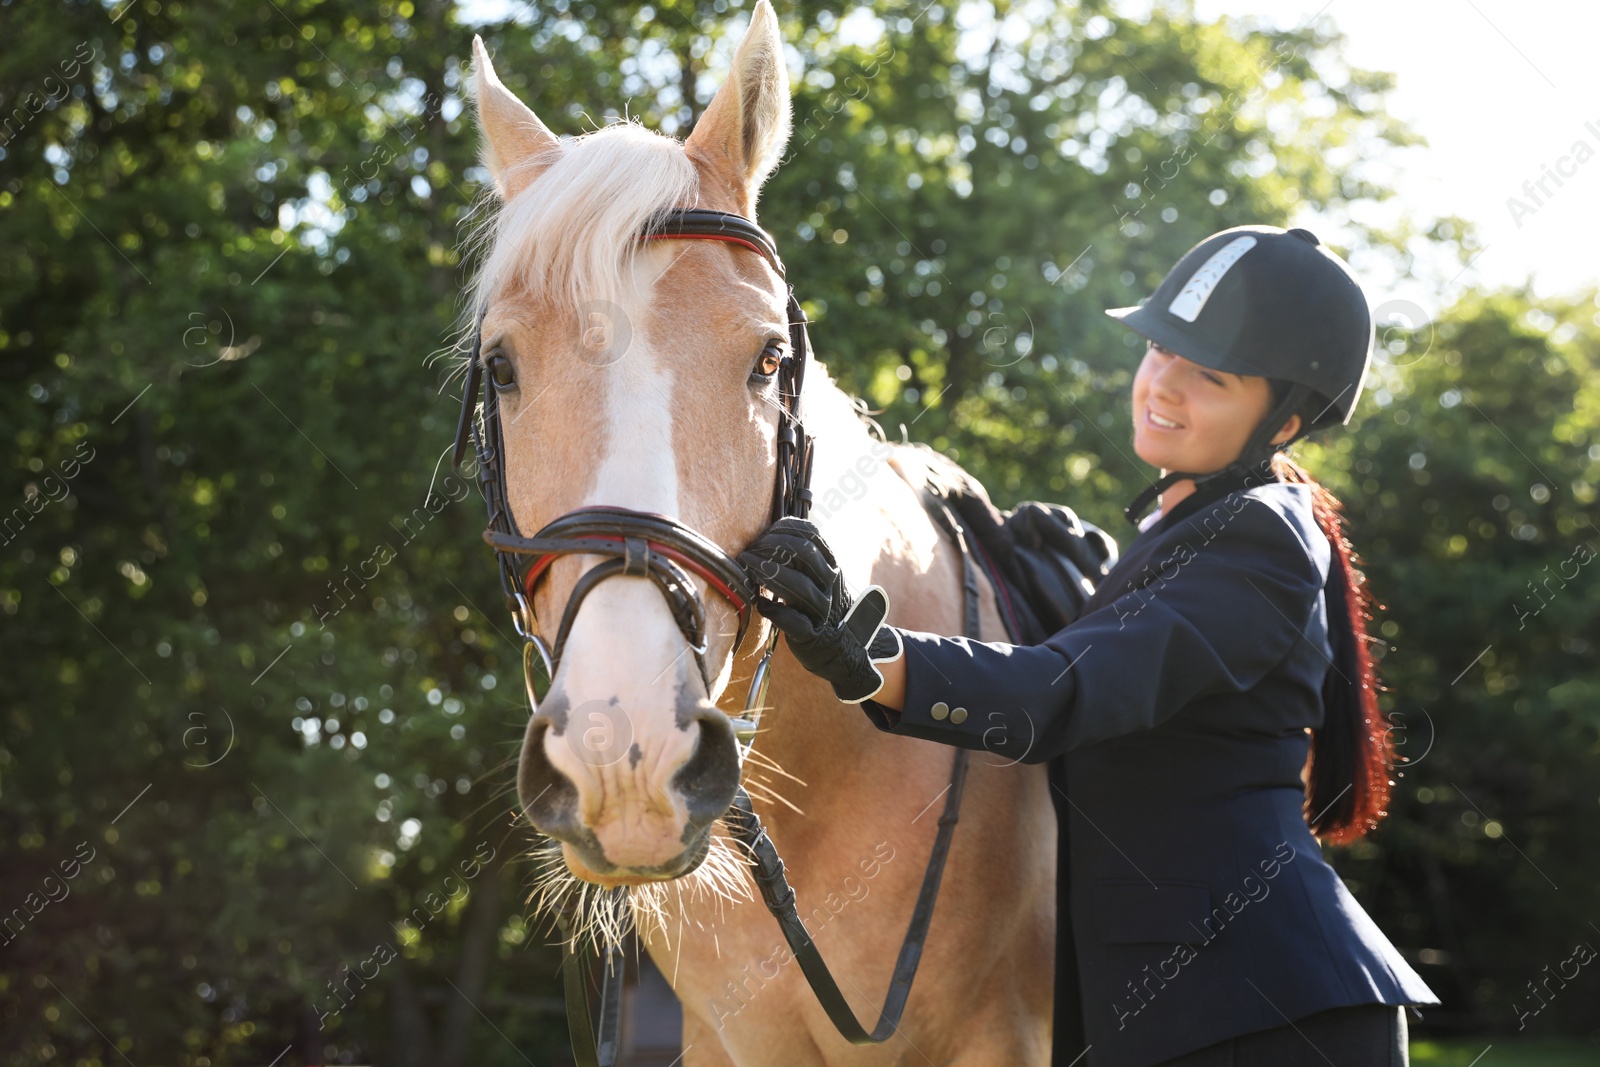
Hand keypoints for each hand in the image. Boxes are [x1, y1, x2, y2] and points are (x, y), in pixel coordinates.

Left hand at [737, 518, 901, 702]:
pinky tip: (760, 605)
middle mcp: (830, 583)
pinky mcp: (811, 634)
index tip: (761, 536)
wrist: (840, 645)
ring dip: (769, 575)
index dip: (783, 530)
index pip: (811, 535)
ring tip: (748, 570)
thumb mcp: (815, 576)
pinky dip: (775, 611)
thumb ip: (798, 558)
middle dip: (772, 548)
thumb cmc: (816, 605)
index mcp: (830, 564)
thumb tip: (765, 535)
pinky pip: (794, 621)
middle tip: (748, 553)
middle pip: (805, 553)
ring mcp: (823, 608)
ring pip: (800, 586)